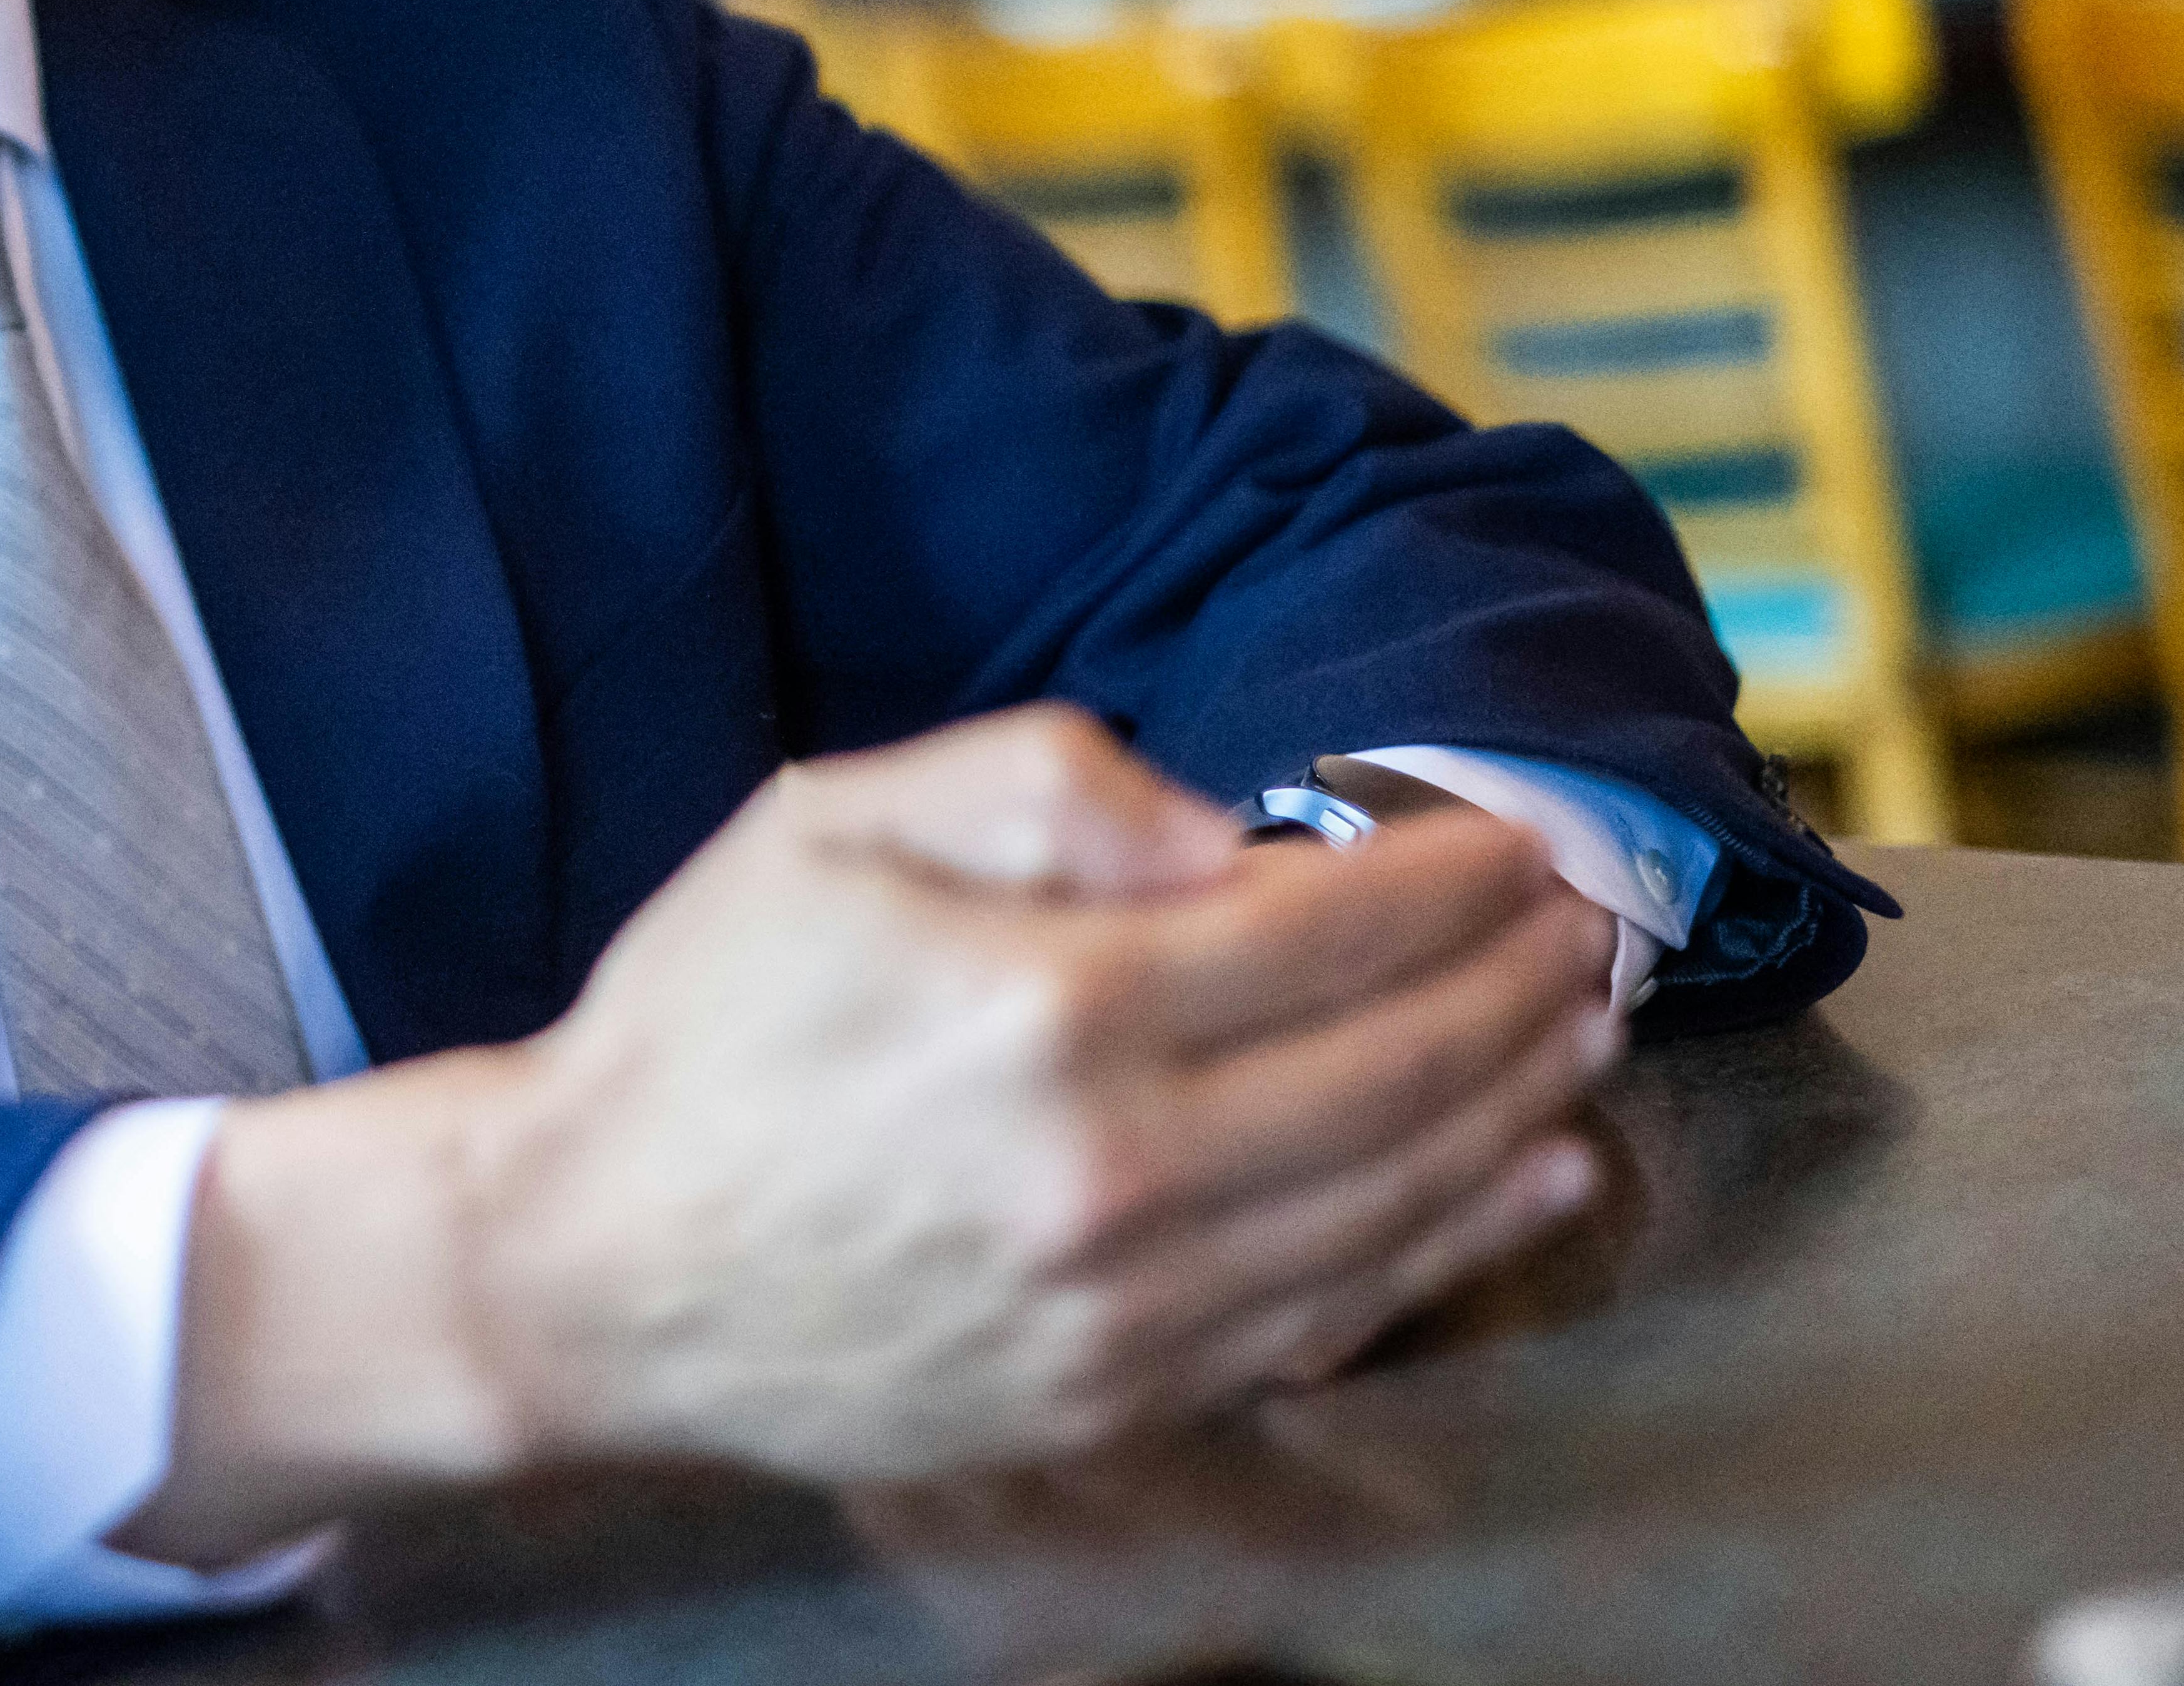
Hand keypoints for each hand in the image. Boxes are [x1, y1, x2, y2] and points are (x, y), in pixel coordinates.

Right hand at [126, 708, 1615, 1561]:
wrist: (588, 1262)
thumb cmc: (701, 1021)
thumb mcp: (827, 826)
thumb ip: (1035, 787)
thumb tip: (1228, 831)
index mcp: (1048, 1009)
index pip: (1331, 932)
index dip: (1452, 880)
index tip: (1524, 840)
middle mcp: (1114, 1173)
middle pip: (1397, 1068)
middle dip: (1520, 984)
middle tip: (1595, 921)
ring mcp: (1127, 1309)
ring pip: (1394, 1198)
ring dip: (1518, 1103)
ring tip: (1586, 1026)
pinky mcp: (1117, 1397)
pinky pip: (1333, 1316)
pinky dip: (1453, 1244)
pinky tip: (1526, 1178)